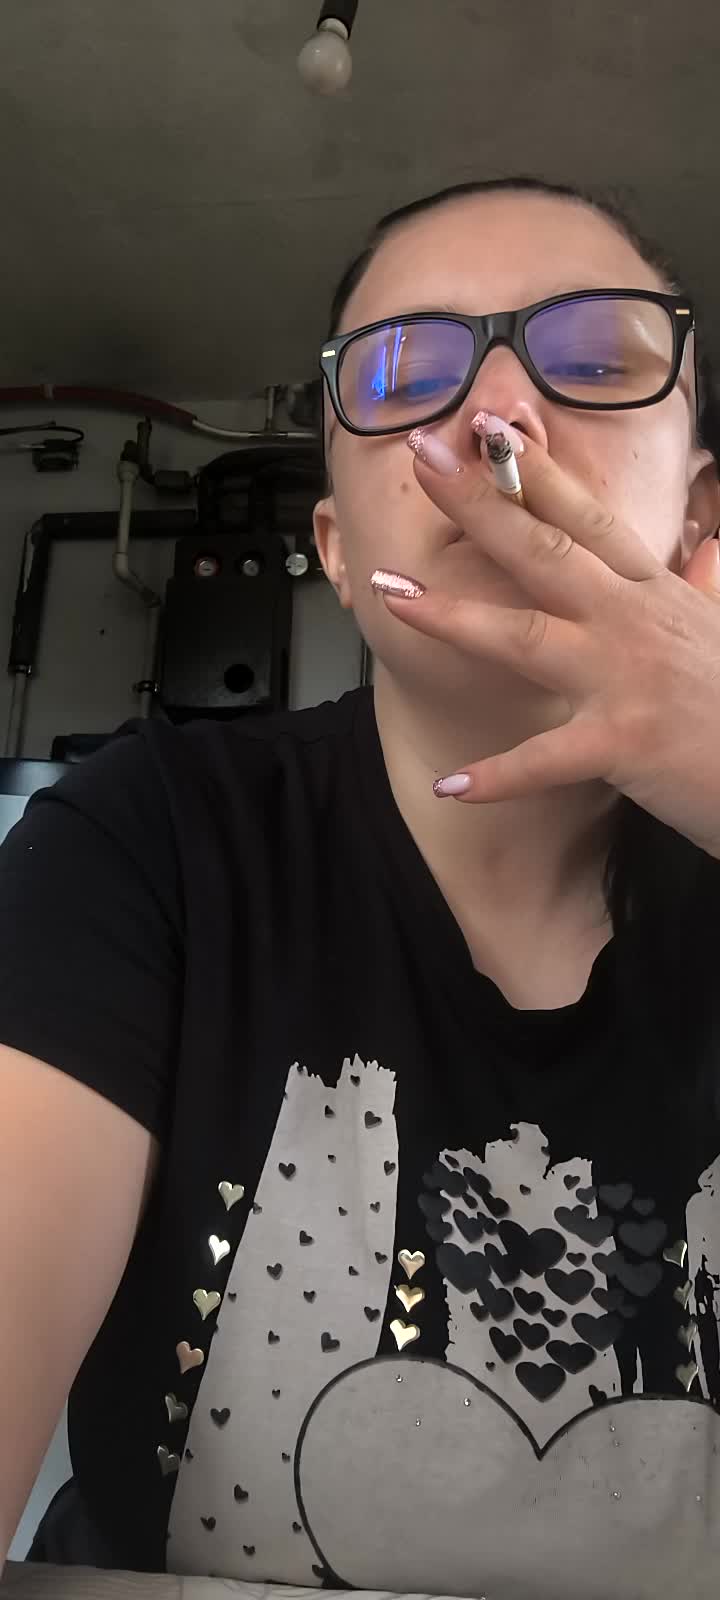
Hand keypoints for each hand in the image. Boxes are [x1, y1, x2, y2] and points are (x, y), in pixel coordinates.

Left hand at [378, 429, 719, 859]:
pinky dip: (498, 777)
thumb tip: (709, 547)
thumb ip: (707, 588)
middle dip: (482, 504)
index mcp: (652, 595)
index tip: (485, 430)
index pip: (587, 520)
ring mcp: (626, 681)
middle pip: (545, 552)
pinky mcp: (624, 744)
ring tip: (392, 597)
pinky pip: (547, 760)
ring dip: (454, 617)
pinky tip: (449, 785)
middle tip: (425, 459)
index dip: (536, 473)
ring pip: (526, 638)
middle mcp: (633, 624)